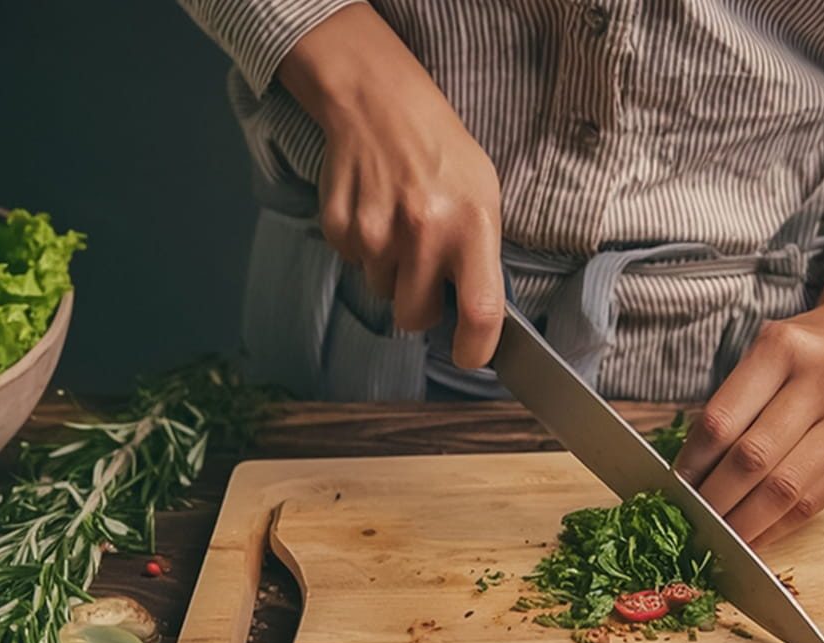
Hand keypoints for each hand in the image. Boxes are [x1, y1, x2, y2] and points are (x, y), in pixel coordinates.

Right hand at [279, 7, 504, 367]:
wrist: (381, 105)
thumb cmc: (442, 154)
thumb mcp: (484, 195)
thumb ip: (482, 256)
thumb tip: (480, 317)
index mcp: (472, 226)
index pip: (480, 312)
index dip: (475, 350)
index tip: (469, 356)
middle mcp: (424, 232)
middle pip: (414, 317)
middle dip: (419, 308)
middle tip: (424, 274)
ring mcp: (376, 231)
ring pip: (381, 291)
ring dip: (390, 271)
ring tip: (399, 224)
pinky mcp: (340, 226)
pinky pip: (352, 265)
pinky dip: (363, 249)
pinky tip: (374, 212)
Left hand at [672, 236, 823, 545]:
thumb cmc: (805, 353)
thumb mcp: (765, 355)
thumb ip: (733, 406)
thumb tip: (689, 477)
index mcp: (781, 348)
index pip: (721, 421)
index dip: (691, 464)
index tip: (673, 490)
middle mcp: (822, 380)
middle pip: (752, 459)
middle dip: (714, 501)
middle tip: (689, 522)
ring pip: (784, 489)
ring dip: (743, 523)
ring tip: (717, 539)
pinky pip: (813, 503)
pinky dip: (776, 528)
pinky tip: (753, 537)